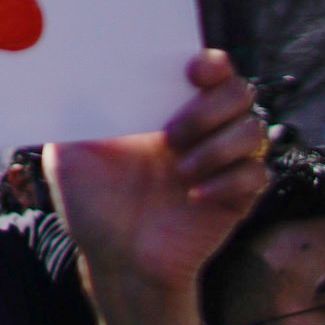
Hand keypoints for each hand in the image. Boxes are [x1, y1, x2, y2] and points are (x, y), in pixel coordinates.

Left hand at [47, 50, 268, 324]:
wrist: (115, 260)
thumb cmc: (93, 204)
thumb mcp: (68, 157)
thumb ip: (73, 117)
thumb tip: (67, 78)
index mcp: (164, 109)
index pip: (207, 69)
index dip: (210, 64)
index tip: (194, 70)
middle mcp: (201, 130)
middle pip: (239, 92)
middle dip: (210, 108)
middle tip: (172, 136)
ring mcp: (222, 162)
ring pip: (254, 130)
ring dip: (219, 147)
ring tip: (181, 172)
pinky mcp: (236, 197)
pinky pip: (257, 175)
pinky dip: (229, 182)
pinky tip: (195, 197)